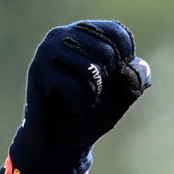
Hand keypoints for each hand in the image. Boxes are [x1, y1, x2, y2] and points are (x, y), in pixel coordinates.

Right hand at [18, 21, 150, 166]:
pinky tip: (64, 105)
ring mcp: (47, 50)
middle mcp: (64, 34)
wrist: (61, 141)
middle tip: (88, 92)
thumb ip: (135, 78)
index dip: (125, 62)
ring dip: (92, 94)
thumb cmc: (92, 111)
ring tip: (75, 97)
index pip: (119, 33)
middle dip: (107, 82)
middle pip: (109, 53)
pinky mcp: (37, 70)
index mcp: (85, 32)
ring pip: (93, 71)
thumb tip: (132, 66)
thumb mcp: (123, 95)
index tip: (110, 79)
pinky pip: (76, 89)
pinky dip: (79, 104)